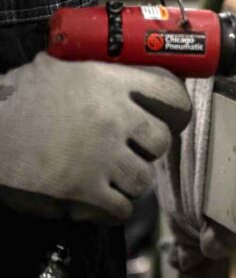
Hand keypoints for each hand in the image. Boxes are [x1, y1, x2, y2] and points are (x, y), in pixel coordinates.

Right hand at [0, 53, 190, 222]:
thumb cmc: (17, 98)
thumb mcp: (60, 68)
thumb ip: (100, 72)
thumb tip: (131, 73)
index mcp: (112, 83)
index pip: (173, 96)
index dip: (176, 112)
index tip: (170, 120)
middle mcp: (114, 118)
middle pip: (160, 142)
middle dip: (146, 150)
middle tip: (126, 151)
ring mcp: (100, 156)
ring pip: (143, 179)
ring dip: (128, 182)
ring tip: (107, 177)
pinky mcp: (83, 191)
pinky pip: (121, 209)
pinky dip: (112, 209)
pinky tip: (97, 200)